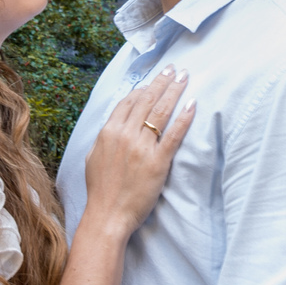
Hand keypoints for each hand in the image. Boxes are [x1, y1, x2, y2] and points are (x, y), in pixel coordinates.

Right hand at [84, 66, 193, 234]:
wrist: (107, 216)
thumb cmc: (100, 190)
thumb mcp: (93, 157)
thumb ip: (104, 138)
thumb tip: (113, 125)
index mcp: (109, 132)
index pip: (129, 101)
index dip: (143, 88)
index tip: (154, 81)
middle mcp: (125, 135)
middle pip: (147, 100)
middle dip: (162, 81)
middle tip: (174, 68)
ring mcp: (142, 147)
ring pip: (161, 111)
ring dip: (174, 91)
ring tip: (184, 77)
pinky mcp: (158, 162)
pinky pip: (174, 135)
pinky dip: (184, 117)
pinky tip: (192, 104)